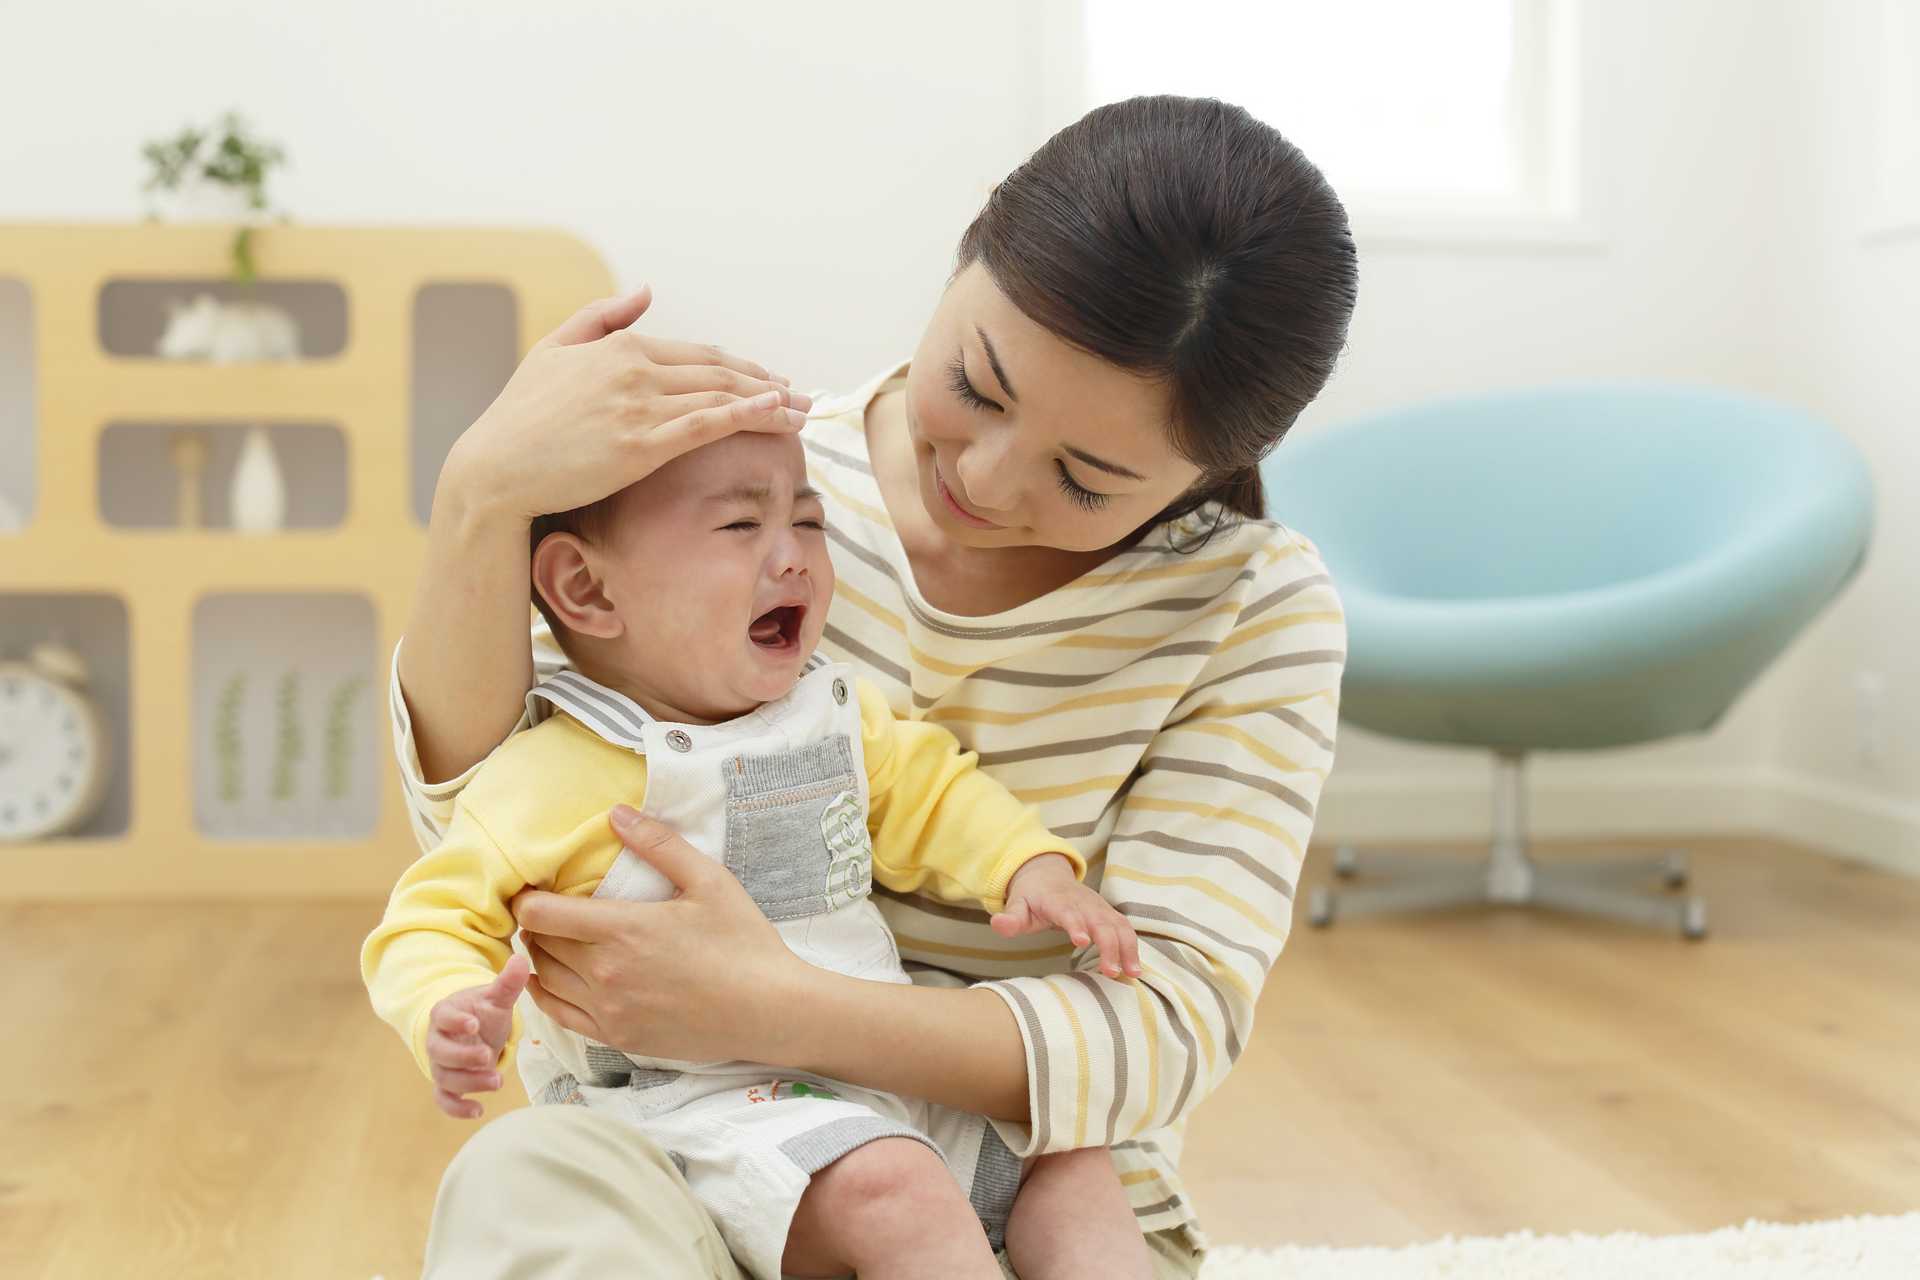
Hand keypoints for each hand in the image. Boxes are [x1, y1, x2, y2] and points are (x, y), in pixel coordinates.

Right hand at [424, 954, 529, 1119]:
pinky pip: (444, 1100)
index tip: (473, 1023)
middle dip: (463, 1056)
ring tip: (497, 1082)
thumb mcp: (496, 998)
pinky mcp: (447, 1084)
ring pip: (445, 1077)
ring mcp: (441, 1064)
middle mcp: (438, 1040)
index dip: (456, 1021)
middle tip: (488, 1056)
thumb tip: (521, 959)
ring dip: (468, 1083)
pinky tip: (478, 1111)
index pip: (443, 1016)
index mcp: (446, 1014)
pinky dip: (457, 1108)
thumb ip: (508, 983)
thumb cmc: (483, 1012)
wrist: (474, 1030)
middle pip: (441, 1052)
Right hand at [444, 287, 812, 523]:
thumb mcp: (554, 350)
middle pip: (720, 372)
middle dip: (769, 384)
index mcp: (620, 346)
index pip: (699, 354)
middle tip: (804, 398)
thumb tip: (645, 291)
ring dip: (771, 402)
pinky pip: (705, 424)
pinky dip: (745, 414)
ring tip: (804, 413)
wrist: (494, 469)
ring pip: (720, 397)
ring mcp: (639, 406)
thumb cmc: (520, 416)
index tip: (772, 381)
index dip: (742, 368)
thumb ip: (602, 317)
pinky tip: (775, 412)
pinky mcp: (640, 445)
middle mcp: (635, 369)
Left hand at [511, 805, 808, 1062]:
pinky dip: (546, 993)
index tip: (535, 886)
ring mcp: (609, 1010)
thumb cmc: (744, 943)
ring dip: (539, 956)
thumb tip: (616, 814)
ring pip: (544, 980)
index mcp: (624, 930)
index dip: (528, 897)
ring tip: (554, 938)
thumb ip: (660, 845)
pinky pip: (558, 1016)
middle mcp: (606, 974)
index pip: (541, 914)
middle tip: (549, 907)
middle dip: (536, 923)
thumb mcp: (710, 882)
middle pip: (538, 944)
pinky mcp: (618, 1037)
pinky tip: (552, 978)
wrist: (770, 1012)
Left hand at [991, 853, 1142, 979]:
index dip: (1076, 925)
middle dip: (1109, 946)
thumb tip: (997, 924)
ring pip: (1119, 925)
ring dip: (1128, 948)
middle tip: (1111, 972)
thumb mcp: (1016, 905)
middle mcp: (1083, 903)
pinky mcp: (1108, 914)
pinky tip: (1135, 969)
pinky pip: (1125, 929)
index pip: (1068, 912)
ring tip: (1132, 974)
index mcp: (1058, 901)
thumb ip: (1010, 918)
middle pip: (1101, 922)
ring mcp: (1099, 907)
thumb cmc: (1031, 896)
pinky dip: (1133, 947)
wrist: (1047, 874)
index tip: (1082, 942)